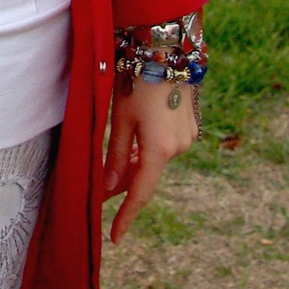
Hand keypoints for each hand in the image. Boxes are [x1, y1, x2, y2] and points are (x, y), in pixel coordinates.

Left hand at [101, 76, 196, 244]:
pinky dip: (147, 154)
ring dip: (135, 168)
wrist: (167, 51)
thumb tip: (109, 188)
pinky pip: (164, 150)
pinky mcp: (189, 128)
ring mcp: (187, 138)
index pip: (140, 193)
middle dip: (123, 188)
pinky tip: (133, 148)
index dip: (126, 216)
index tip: (114, 237)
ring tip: (111, 171)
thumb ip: (116, 156)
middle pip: (146, 177)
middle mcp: (179, 148)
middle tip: (99, 198)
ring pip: (155, 163)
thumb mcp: (120, 119)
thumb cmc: (138, 80)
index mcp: (160, 150)